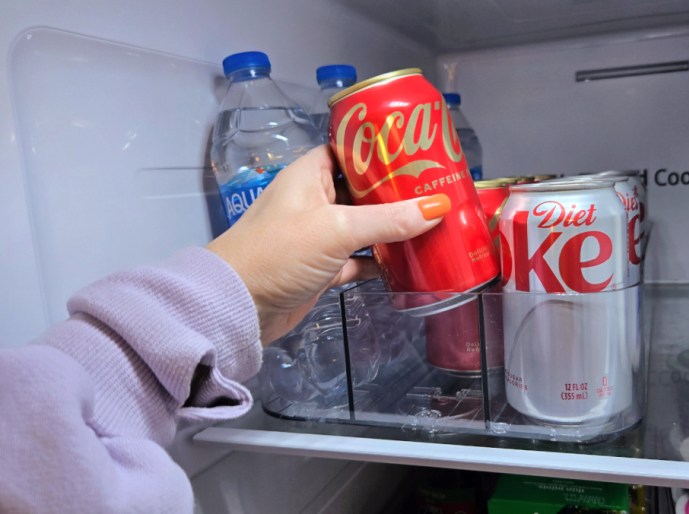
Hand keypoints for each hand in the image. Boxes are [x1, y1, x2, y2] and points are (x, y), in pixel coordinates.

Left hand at [207, 146, 450, 343]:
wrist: (237, 306)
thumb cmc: (280, 251)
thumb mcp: (337, 229)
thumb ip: (388, 220)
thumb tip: (439, 207)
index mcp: (309, 174)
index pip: (349, 150)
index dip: (380, 149)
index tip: (418, 150)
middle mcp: (314, 200)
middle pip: (362, 189)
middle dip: (396, 191)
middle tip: (437, 187)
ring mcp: (318, 236)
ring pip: (364, 226)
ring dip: (392, 228)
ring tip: (434, 222)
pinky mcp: (322, 268)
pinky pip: (359, 259)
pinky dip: (381, 261)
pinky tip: (410, 260)